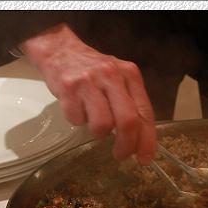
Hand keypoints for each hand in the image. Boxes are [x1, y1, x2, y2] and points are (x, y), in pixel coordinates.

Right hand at [20, 23, 156, 164]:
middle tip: (121, 155)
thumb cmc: (93, 71)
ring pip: (102, 125)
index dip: (147, 140)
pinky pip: (77, 119)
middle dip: (126, 145)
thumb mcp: (119, 80)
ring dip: (98, 132)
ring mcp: (90, 80)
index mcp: (130, 75)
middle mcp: (112, 75)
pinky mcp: (69, 86)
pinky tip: (76, 107)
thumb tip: (141, 141)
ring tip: (93, 121)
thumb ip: (131, 105)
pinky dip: (77, 120)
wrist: (60, 50)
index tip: (145, 158)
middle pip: (128, 121)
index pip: (145, 113)